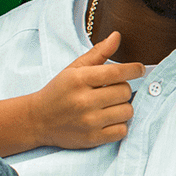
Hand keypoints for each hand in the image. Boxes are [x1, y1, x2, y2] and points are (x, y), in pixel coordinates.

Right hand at [29, 32, 142, 149]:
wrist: (37, 120)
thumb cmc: (59, 91)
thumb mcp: (74, 69)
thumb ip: (98, 53)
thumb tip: (117, 36)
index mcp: (79, 80)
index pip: (117, 72)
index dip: (134, 70)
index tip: (139, 69)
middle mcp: (84, 101)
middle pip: (125, 91)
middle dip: (123, 88)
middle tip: (112, 90)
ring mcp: (88, 122)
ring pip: (127, 111)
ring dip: (123, 107)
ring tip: (110, 105)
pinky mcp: (92, 139)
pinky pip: (122, 131)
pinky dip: (120, 125)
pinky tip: (108, 119)